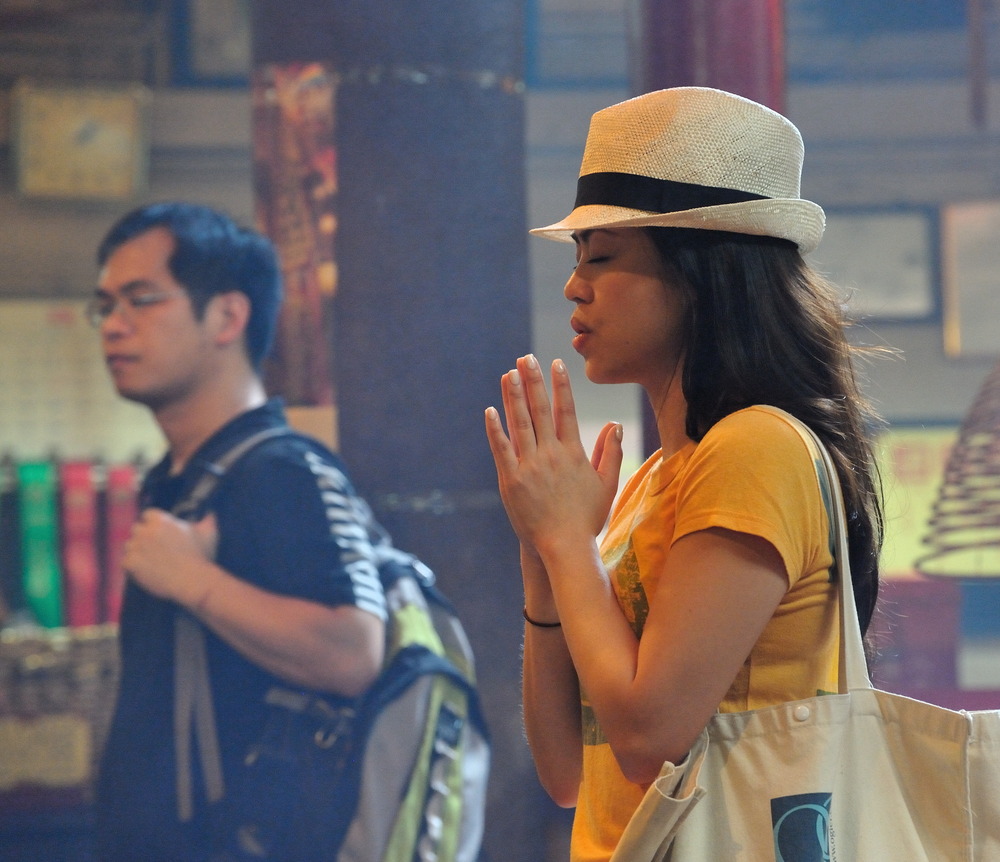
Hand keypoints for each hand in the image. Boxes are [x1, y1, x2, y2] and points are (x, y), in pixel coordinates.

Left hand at [123, 509, 220, 607]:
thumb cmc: (201, 556)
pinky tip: (146, 570)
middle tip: (155, 549)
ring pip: (129, 546)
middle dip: (144, 537)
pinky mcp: (130, 563)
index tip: (159, 533)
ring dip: (137, 551)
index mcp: (161, 520)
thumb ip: (208, 520)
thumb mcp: (209, 533)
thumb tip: (210, 513)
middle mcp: (145, 531)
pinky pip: (125, 562)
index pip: (147, 515)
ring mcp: (136, 547)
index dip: (153, 524)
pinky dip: (133, 566)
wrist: (192, 581)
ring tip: (151, 561)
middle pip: (136, 529)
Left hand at [485, 354, 623, 555]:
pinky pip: (501, 450)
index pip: (566, 410)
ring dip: (513, 396)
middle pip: (540, 410)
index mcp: (574, 453)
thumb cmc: (586, 519)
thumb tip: (614, 425)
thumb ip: (610, 453)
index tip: (555, 363)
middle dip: (532, 381)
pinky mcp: (511, 481)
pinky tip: (490, 410)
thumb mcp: (607, 485)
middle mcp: (551, 455)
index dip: (560, 385)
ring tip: (508, 373)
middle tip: (525, 358)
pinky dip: (495, 429)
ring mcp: (530, 467)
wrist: (564, 547)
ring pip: (520, 424)